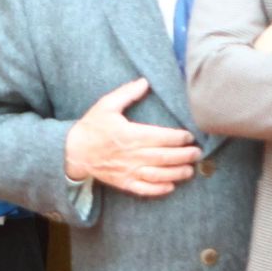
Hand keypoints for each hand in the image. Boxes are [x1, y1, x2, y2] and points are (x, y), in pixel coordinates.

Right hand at [63, 79, 200, 197]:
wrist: (74, 151)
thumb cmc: (92, 127)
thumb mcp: (106, 105)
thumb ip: (127, 93)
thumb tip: (144, 81)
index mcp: (130, 134)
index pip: (162, 137)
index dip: (179, 138)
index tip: (189, 136)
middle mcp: (132, 155)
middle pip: (165, 157)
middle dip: (185, 155)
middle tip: (197, 153)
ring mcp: (128, 171)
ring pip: (159, 175)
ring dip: (177, 173)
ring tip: (190, 170)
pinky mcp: (124, 182)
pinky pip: (145, 189)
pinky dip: (159, 189)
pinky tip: (170, 186)